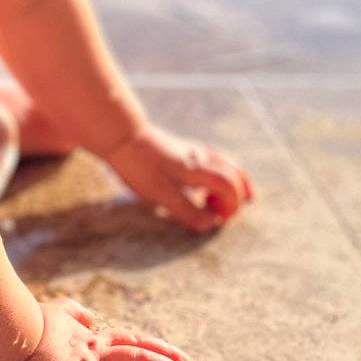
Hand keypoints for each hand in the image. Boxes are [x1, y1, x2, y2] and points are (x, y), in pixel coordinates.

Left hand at [97, 124, 254, 232]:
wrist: (121, 136)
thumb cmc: (139, 166)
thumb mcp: (159, 193)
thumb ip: (185, 209)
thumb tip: (210, 224)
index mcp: (197, 169)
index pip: (229, 187)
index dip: (230, 206)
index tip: (218, 220)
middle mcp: (201, 157)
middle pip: (234, 174)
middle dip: (236, 197)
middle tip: (226, 216)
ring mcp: (195, 151)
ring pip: (227, 165)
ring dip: (235, 184)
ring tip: (239, 199)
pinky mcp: (187, 150)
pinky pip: (216, 160)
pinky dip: (224, 173)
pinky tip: (213, 184)